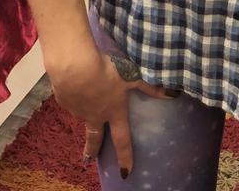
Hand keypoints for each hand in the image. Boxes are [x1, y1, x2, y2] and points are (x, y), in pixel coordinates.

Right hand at [47, 49, 178, 177]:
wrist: (74, 66)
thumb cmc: (107, 71)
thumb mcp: (132, 75)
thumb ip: (150, 86)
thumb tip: (174, 95)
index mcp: (113, 111)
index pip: (121, 139)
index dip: (125, 156)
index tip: (125, 172)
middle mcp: (94, 115)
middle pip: (94, 137)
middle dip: (92, 149)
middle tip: (89, 159)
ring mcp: (77, 109)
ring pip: (82, 113)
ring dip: (85, 109)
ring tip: (85, 95)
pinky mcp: (64, 99)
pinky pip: (71, 99)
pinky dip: (74, 93)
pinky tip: (75, 82)